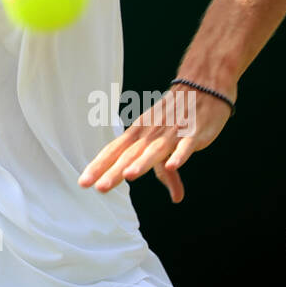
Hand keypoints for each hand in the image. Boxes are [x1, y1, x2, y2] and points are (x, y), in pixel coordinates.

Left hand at [77, 84, 232, 202]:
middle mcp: (150, 133)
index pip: (114, 151)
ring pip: (154, 150)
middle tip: (99, 188)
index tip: (84, 183)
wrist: (202, 87)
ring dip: (142, 163)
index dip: (99, 166)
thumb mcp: (166, 144)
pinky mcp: (193, 133)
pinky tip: (173, 165)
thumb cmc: (177, 118)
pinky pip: (185, 145)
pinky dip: (179, 154)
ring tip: (128, 176)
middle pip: (130, 154)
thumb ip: (168, 172)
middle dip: (114, 171)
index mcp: (139, 134)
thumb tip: (176, 199)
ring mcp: (171, 133)